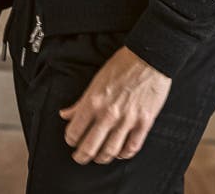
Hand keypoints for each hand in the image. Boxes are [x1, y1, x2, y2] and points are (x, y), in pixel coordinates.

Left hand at [57, 45, 170, 163]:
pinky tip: (121, 153)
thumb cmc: (123, 64)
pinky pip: (132, 147)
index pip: (74, 132)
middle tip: (80, 158)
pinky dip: (124, 154)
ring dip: (102, 158)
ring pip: (110, 151)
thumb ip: (80, 101)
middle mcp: (109, 113)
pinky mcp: (144, 122)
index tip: (72, 141)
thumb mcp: (96, 80)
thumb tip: (65, 114)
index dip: (70, 140)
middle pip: (90, 147)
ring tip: (99, 157)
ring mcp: (127, 119)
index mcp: (94, 101)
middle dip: (82, 156)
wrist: (149, 57)